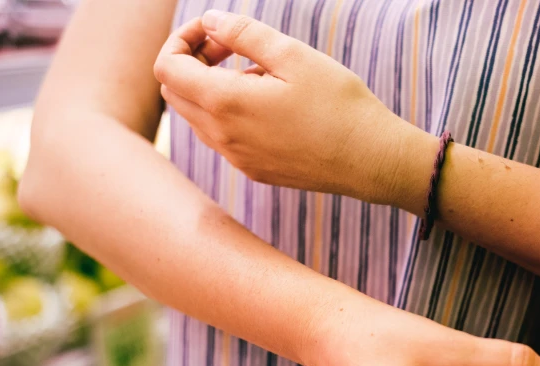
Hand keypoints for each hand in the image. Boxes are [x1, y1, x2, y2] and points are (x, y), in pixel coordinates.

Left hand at [153, 11, 434, 207]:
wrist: (372, 161)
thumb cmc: (338, 104)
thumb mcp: (292, 55)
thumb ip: (243, 33)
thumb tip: (210, 21)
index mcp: (225, 103)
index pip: (167, 67)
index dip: (182, 40)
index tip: (216, 31)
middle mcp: (222, 137)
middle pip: (175, 93)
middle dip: (192, 62)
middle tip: (230, 47)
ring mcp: (237, 158)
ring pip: (197, 117)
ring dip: (211, 88)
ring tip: (259, 74)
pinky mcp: (255, 170)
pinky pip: (223, 138)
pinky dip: (230, 112)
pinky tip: (271, 103)